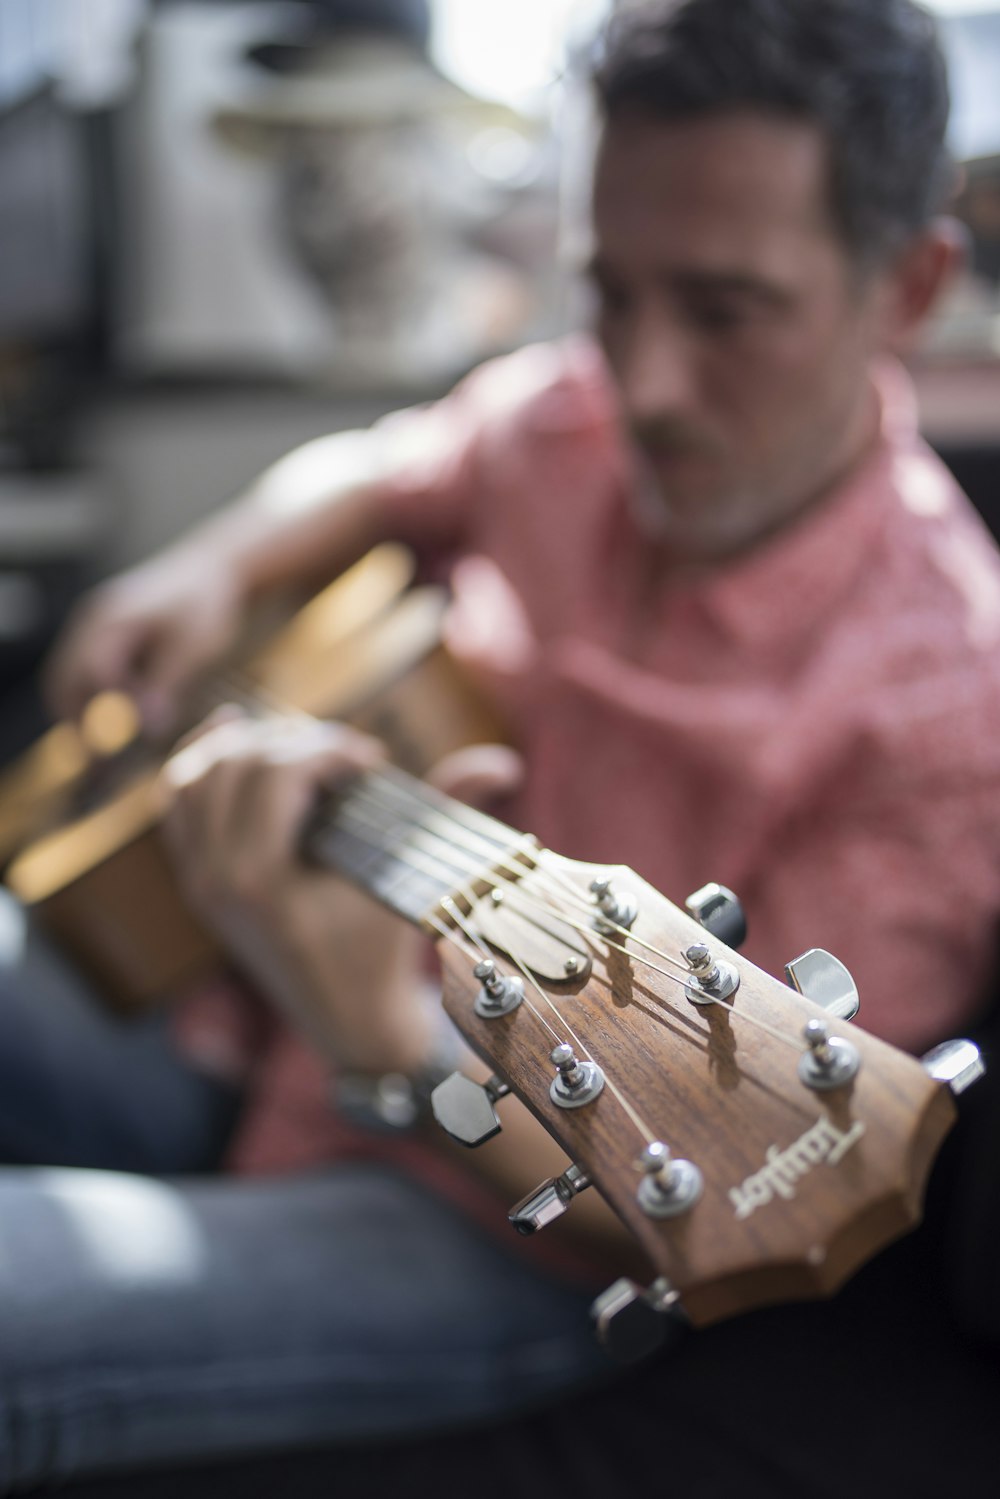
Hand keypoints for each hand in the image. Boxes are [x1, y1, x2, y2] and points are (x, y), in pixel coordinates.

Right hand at [44, 547, 247, 737]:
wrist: (210, 570)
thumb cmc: (205, 606)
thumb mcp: (192, 646)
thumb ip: (167, 683)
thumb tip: (149, 725)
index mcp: (112, 621)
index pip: (93, 674)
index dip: (105, 711)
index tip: (123, 740)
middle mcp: (92, 623)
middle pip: (66, 680)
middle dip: (78, 720)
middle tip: (98, 760)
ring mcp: (92, 628)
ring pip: (67, 678)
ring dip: (78, 713)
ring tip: (99, 752)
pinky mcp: (102, 636)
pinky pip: (81, 673)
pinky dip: (88, 700)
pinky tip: (110, 725)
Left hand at [160, 709, 522, 1074]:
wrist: (348, 1020)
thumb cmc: (382, 953)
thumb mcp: (411, 881)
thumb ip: (449, 811)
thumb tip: (503, 763)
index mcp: (259, 878)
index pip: (277, 774)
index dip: (326, 749)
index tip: (371, 762)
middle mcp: (215, 877)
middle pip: (237, 764)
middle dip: (295, 743)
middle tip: (345, 757)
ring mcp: (198, 879)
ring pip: (196, 776)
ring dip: (246, 744)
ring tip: (299, 741)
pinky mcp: (197, 879)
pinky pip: (179, 803)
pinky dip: (201, 760)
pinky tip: (231, 726)